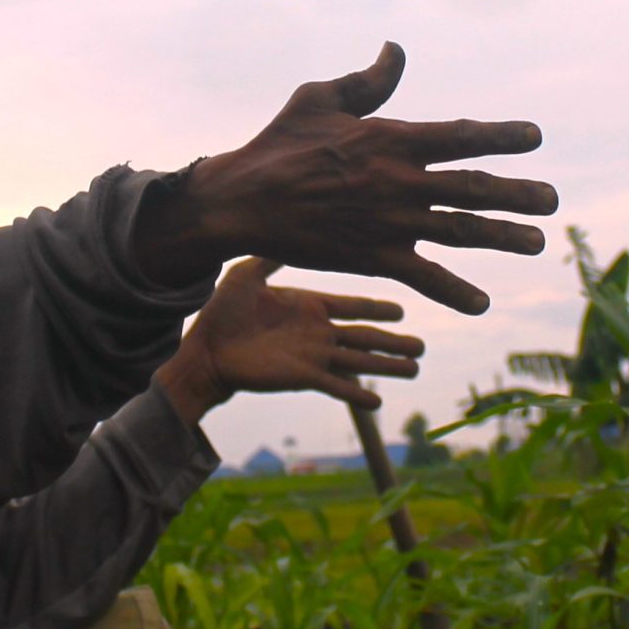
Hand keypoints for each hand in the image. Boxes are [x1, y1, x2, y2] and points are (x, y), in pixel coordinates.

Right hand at [134, 43, 556, 313]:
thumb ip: (368, 81)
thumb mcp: (321, 98)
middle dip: (517, 193)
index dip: (502, 136)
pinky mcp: (373, 258)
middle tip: (551, 200)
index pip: (460, 135)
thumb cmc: (279, 144)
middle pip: (473, 187)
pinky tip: (481, 303)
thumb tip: (396, 50)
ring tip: (536, 242)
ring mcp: (390, 223)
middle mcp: (399, 182)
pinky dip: (453, 291)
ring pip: (459, 231)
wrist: (242, 201)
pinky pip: (423, 277)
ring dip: (502, 237)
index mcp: (390, 139)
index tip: (534, 138)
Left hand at [154, 258, 424, 420]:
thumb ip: (273, 254)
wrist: (205, 349)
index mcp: (308, 305)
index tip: (402, 309)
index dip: (378, 308)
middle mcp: (317, 332)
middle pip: (365, 336)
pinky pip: (336, 386)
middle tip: (422, 345)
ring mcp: (312, 356)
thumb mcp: (248, 272)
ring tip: (414, 369)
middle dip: (393, 341)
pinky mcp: (302, 376)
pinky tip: (378, 401)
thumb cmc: (221, 311)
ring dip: (387, 365)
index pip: (353, 306)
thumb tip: (289, 227)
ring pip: (359, 361)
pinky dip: (357, 393)